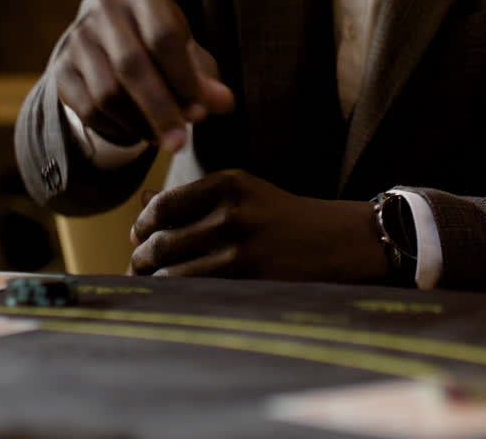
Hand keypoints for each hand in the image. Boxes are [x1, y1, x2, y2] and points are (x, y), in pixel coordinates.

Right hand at [55, 0, 234, 150]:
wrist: (110, 34)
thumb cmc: (161, 43)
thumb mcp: (187, 51)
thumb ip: (205, 77)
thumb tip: (222, 103)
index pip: (163, 37)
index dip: (184, 79)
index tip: (203, 112)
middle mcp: (105, 9)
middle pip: (131, 65)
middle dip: (160, 110)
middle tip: (180, 143)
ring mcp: (78, 37)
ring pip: (107, 93)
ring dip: (139, 124)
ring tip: (163, 138)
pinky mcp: (62, 67)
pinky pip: (88, 109)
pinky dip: (116, 128)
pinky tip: (137, 132)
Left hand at [129, 170, 387, 282]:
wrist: (346, 243)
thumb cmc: (286, 220)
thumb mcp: (244, 195)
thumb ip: (192, 199)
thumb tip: (142, 205)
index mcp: (229, 184)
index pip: (161, 207)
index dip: (141, 227)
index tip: (139, 239)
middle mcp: (233, 213)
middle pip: (160, 244)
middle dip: (141, 261)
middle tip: (139, 270)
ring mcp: (243, 252)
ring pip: (172, 276)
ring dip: (156, 286)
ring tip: (156, 289)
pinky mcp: (252, 284)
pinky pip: (196, 297)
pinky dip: (179, 301)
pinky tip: (180, 301)